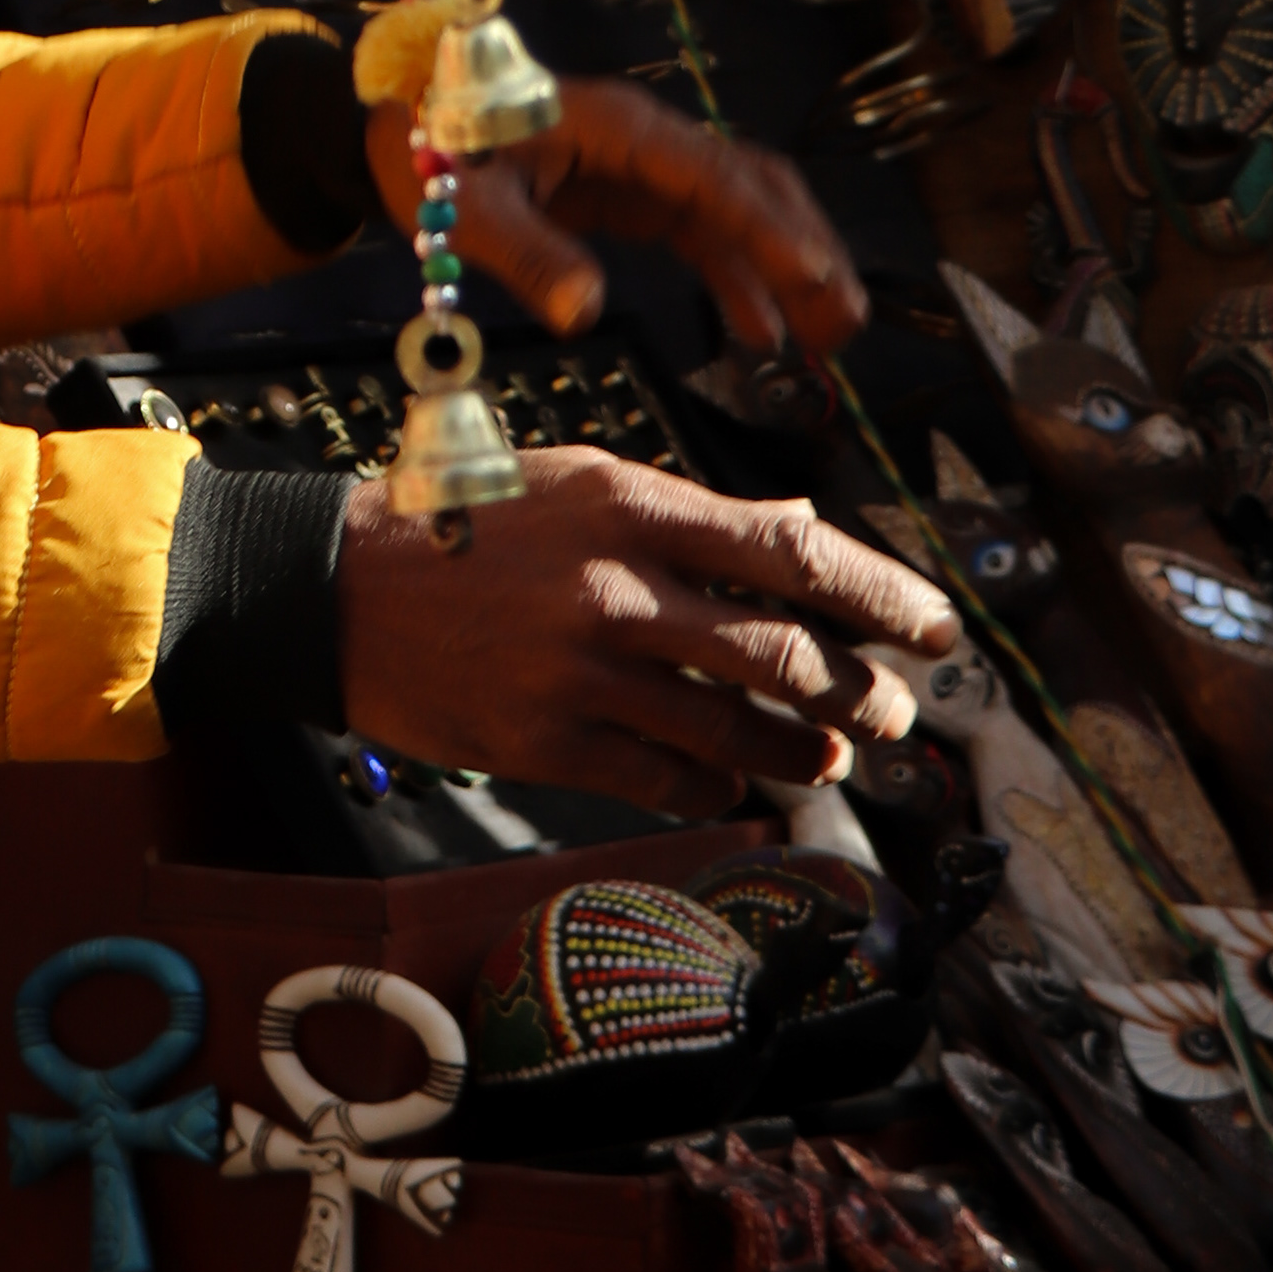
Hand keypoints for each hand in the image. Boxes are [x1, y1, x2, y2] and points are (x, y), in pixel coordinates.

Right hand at [335, 452, 959, 820]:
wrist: (336, 590)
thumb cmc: (466, 522)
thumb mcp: (582, 484)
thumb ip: (694, 516)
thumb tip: (802, 534)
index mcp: (634, 506)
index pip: (794, 554)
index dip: (882, 596)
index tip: (937, 629)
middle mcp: (617, 589)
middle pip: (782, 653)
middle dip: (858, 693)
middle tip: (893, 713)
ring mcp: (582, 672)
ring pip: (733, 730)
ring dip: (799, 751)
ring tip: (826, 757)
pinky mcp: (546, 741)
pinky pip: (664, 779)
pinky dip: (717, 788)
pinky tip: (735, 785)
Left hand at [364, 72, 870, 360]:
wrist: (394, 123)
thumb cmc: (425, 152)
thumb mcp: (463, 208)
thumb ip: (526, 255)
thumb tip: (586, 314)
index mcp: (616, 129)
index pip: (715, 180)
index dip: (771, 233)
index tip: (819, 283)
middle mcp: (645, 137)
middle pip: (752, 186)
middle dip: (805, 251)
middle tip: (845, 325)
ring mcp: (643, 163)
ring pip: (740, 209)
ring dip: (786, 267)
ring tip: (827, 340)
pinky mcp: (630, 191)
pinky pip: (703, 231)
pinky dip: (738, 278)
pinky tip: (761, 336)